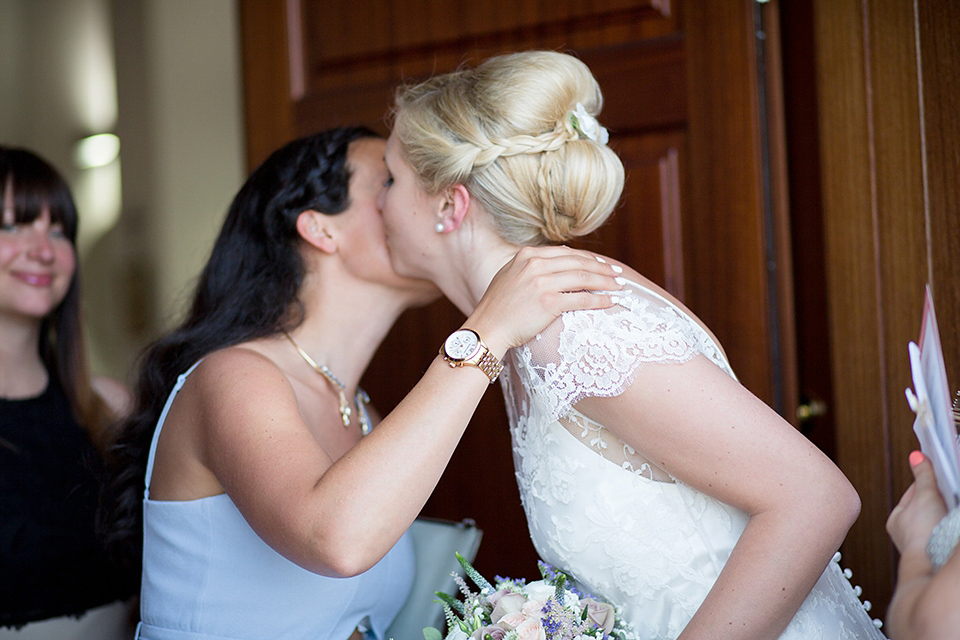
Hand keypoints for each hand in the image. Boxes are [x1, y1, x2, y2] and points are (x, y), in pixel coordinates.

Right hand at [467, 246, 622, 355]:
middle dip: (602, 268)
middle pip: (579, 262)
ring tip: (620, 287)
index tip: (602, 264)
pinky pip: (582, 298)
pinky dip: (600, 299)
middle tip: (618, 274)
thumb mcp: (510, 276)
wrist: (487, 329)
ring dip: (606, 282)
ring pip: (584, 277)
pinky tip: (610, 302)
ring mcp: (542, 282)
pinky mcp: (549, 301)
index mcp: (527, 255)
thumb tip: (556, 263)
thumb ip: (530, 267)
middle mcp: (535, 264)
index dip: (588, 258)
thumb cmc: (498, 308)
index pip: (566, 253)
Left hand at [887, 452, 946, 557]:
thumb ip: (923, 476)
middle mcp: (905, 534)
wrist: (932, 565)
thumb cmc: (922, 532)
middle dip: (939, 500)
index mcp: (896, 519)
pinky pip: (943, 535)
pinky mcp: (934, 553)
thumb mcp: (925, 496)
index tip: (941, 475)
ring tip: (954, 507)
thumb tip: (916, 455)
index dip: (928, 483)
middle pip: (925, 508)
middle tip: (951, 491)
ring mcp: (921, 545)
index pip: (913, 493)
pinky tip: (954, 525)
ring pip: (935, 522)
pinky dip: (949, 529)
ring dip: (945, 515)